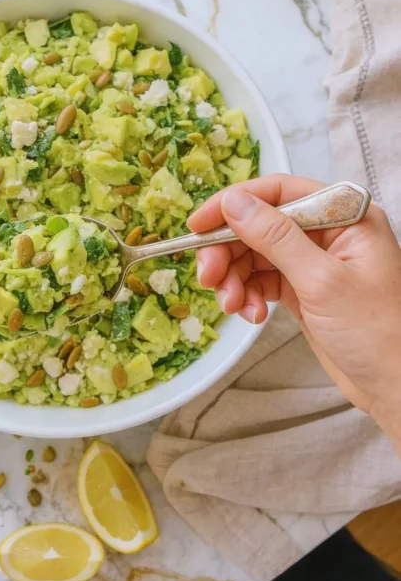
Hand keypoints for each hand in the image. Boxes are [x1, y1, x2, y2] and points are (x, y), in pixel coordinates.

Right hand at [188, 174, 400, 447]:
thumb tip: (234, 202)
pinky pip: (262, 280)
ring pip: (255, 254)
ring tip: (232, 305)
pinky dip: (249, 295)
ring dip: (235, 277)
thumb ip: (275, 238)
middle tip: (208, 277)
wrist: (396, 388)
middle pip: (260, 224)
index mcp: (345, 216)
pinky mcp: (304, 288)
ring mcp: (314, 261)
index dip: (234, 204)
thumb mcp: (322, 281)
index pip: (279, 192)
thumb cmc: (379, 334)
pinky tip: (251, 315)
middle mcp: (328, 232)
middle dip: (229, 250)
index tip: (200, 224)